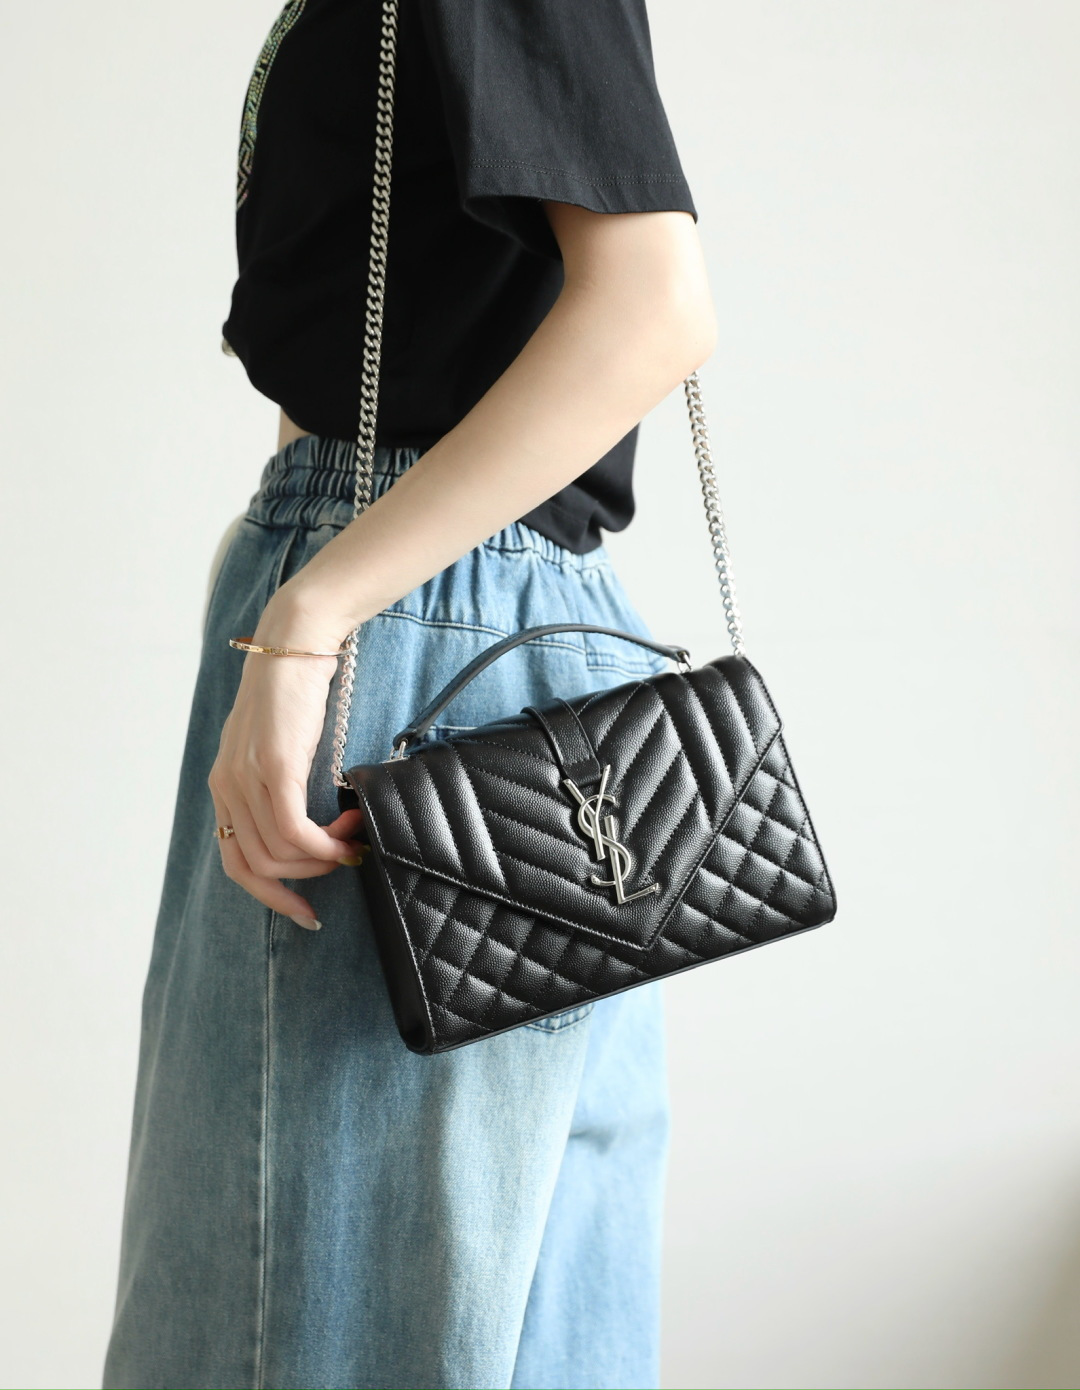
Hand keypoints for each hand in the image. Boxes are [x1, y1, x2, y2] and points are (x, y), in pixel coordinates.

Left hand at [207, 637, 364, 929]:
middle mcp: (226, 785)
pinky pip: (293, 829)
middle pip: (258, 867)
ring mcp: (246, 776)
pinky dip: (324, 842)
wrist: (297, 643)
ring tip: (353, 835)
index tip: (309, 911)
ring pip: (279, 853)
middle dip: (306, 880)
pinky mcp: (273, 765)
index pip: (235, 864)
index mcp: (224, 785)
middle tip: (346, 861)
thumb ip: (279, 786)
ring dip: (323, 857)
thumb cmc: (297, 692)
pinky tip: (350, 824)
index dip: (272, 896)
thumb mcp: (279, 746)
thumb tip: (309, 833)